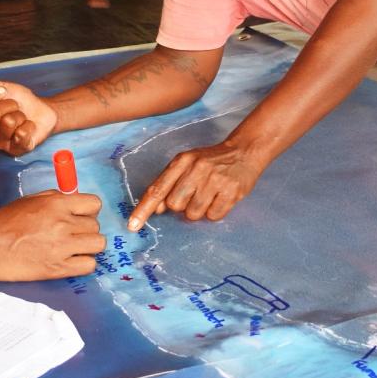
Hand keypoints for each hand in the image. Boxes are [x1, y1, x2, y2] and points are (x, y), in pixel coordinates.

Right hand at [0, 81, 57, 154]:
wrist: (43, 111)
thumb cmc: (21, 101)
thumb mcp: (5, 88)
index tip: (3, 90)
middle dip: (10, 104)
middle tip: (16, 106)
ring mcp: (0, 144)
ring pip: (8, 122)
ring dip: (20, 115)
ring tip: (22, 118)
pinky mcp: (15, 150)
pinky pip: (22, 134)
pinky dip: (29, 125)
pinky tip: (28, 127)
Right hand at [0, 191, 104, 279]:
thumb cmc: (4, 222)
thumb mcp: (31, 200)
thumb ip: (55, 199)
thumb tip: (74, 203)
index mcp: (57, 203)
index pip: (94, 204)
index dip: (88, 211)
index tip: (80, 217)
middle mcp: (63, 223)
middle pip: (96, 226)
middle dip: (86, 230)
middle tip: (72, 235)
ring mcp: (62, 247)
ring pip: (98, 245)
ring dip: (88, 247)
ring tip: (74, 249)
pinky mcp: (58, 268)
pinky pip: (89, 265)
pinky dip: (83, 264)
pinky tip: (70, 261)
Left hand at [126, 141, 266, 229]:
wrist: (244, 151)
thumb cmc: (210, 161)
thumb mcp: (187, 164)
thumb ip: (170, 183)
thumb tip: (157, 208)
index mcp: (182, 161)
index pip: (158, 189)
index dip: (144, 210)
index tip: (132, 226)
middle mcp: (197, 169)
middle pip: (174, 205)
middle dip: (181, 205)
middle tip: (194, 193)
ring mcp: (215, 180)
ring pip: (193, 214)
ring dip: (198, 210)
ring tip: (208, 195)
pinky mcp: (231, 192)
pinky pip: (213, 216)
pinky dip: (214, 212)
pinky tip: (219, 198)